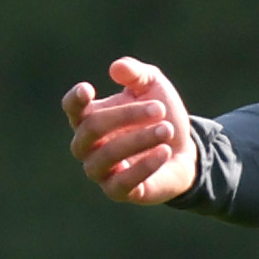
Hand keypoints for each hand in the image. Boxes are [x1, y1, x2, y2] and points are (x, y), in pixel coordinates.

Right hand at [64, 57, 198, 205]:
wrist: (186, 151)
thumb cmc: (161, 117)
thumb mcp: (154, 88)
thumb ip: (137, 75)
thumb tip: (116, 67)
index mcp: (90, 118)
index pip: (72, 109)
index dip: (75, 100)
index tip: (88, 89)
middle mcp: (88, 146)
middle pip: (92, 128)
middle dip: (126, 115)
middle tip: (160, 108)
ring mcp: (100, 171)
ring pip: (106, 155)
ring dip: (138, 140)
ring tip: (167, 129)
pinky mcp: (118, 191)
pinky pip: (122, 182)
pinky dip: (143, 166)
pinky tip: (164, 151)